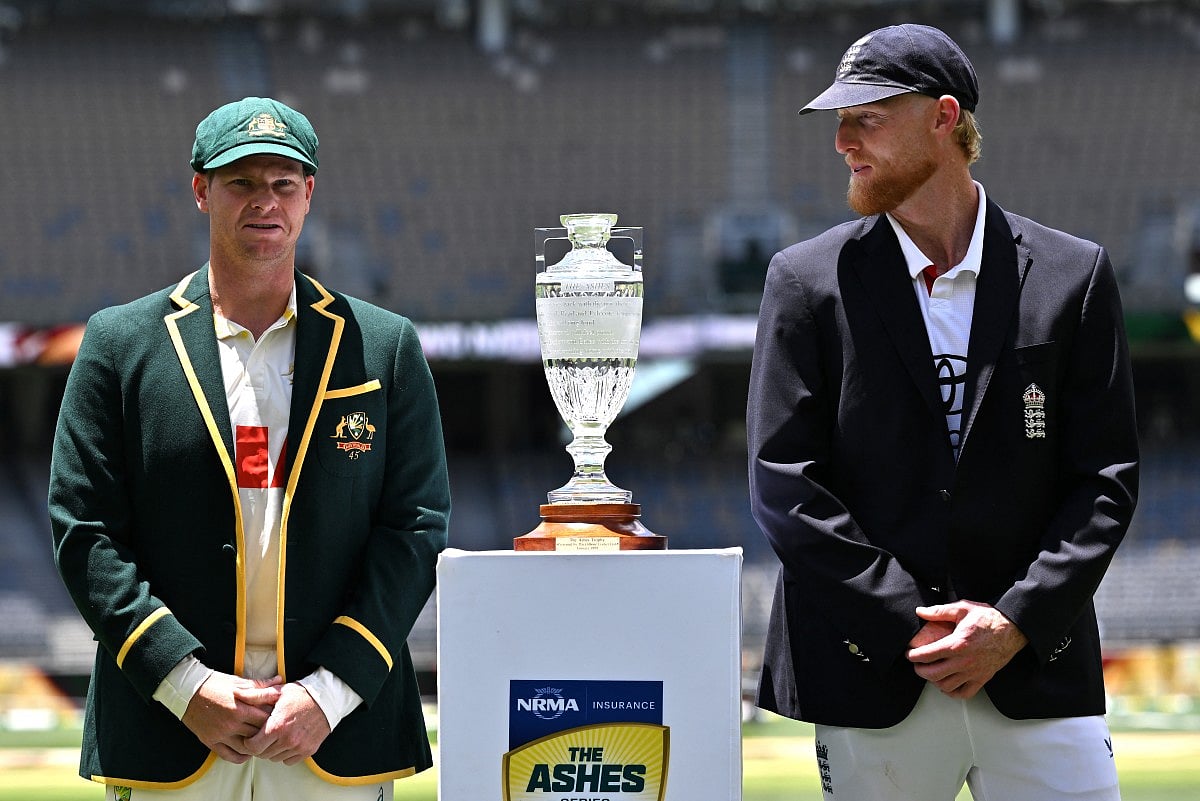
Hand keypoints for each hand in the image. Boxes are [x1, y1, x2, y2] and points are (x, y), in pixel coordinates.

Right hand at [182, 672, 282, 763]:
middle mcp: (230, 722)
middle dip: (268, 731)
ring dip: (257, 746)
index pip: (265, 717)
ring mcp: (220, 734)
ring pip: (246, 747)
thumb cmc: (215, 685)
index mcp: (239, 706)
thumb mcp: (238, 682)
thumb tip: (279, 681)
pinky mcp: (211, 742)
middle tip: (274, 730)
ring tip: (263, 741)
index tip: (279, 716)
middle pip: (258, 733)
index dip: (275, 717)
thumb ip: (260, 685)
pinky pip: (230, 756)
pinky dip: (242, 756)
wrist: (188, 692)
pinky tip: (248, 751)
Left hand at [243, 682, 331, 764]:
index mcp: (277, 726)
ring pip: (275, 758)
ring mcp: (299, 746)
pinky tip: (287, 741)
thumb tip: (235, 694)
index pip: (252, 747)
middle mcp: (287, 740)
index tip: (250, 736)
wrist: (328, 699)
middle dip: (259, 746)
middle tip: (262, 736)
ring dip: (272, 750)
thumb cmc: (302, 694)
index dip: (248, 743)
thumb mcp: (278, 691)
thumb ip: (256, 696)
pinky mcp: (308, 751)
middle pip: (263, 754)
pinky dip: (286, 754)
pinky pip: (289, 760)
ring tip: (276, 737)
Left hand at [905, 601, 1027, 698]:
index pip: (928, 655)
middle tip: (916, 664)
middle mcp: (965, 661)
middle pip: (934, 674)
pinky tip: (946, 685)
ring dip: (934, 682)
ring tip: (930, 673)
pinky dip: (952, 692)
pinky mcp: (982, 678)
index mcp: (958, 644)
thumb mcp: (962, 608)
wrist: (1012, 628)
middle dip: (920, 670)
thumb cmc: (989, 618)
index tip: (909, 654)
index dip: (914, 656)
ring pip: (947, 686)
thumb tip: (920, 612)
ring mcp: (974, 672)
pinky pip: (964, 693)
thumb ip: (939, 611)